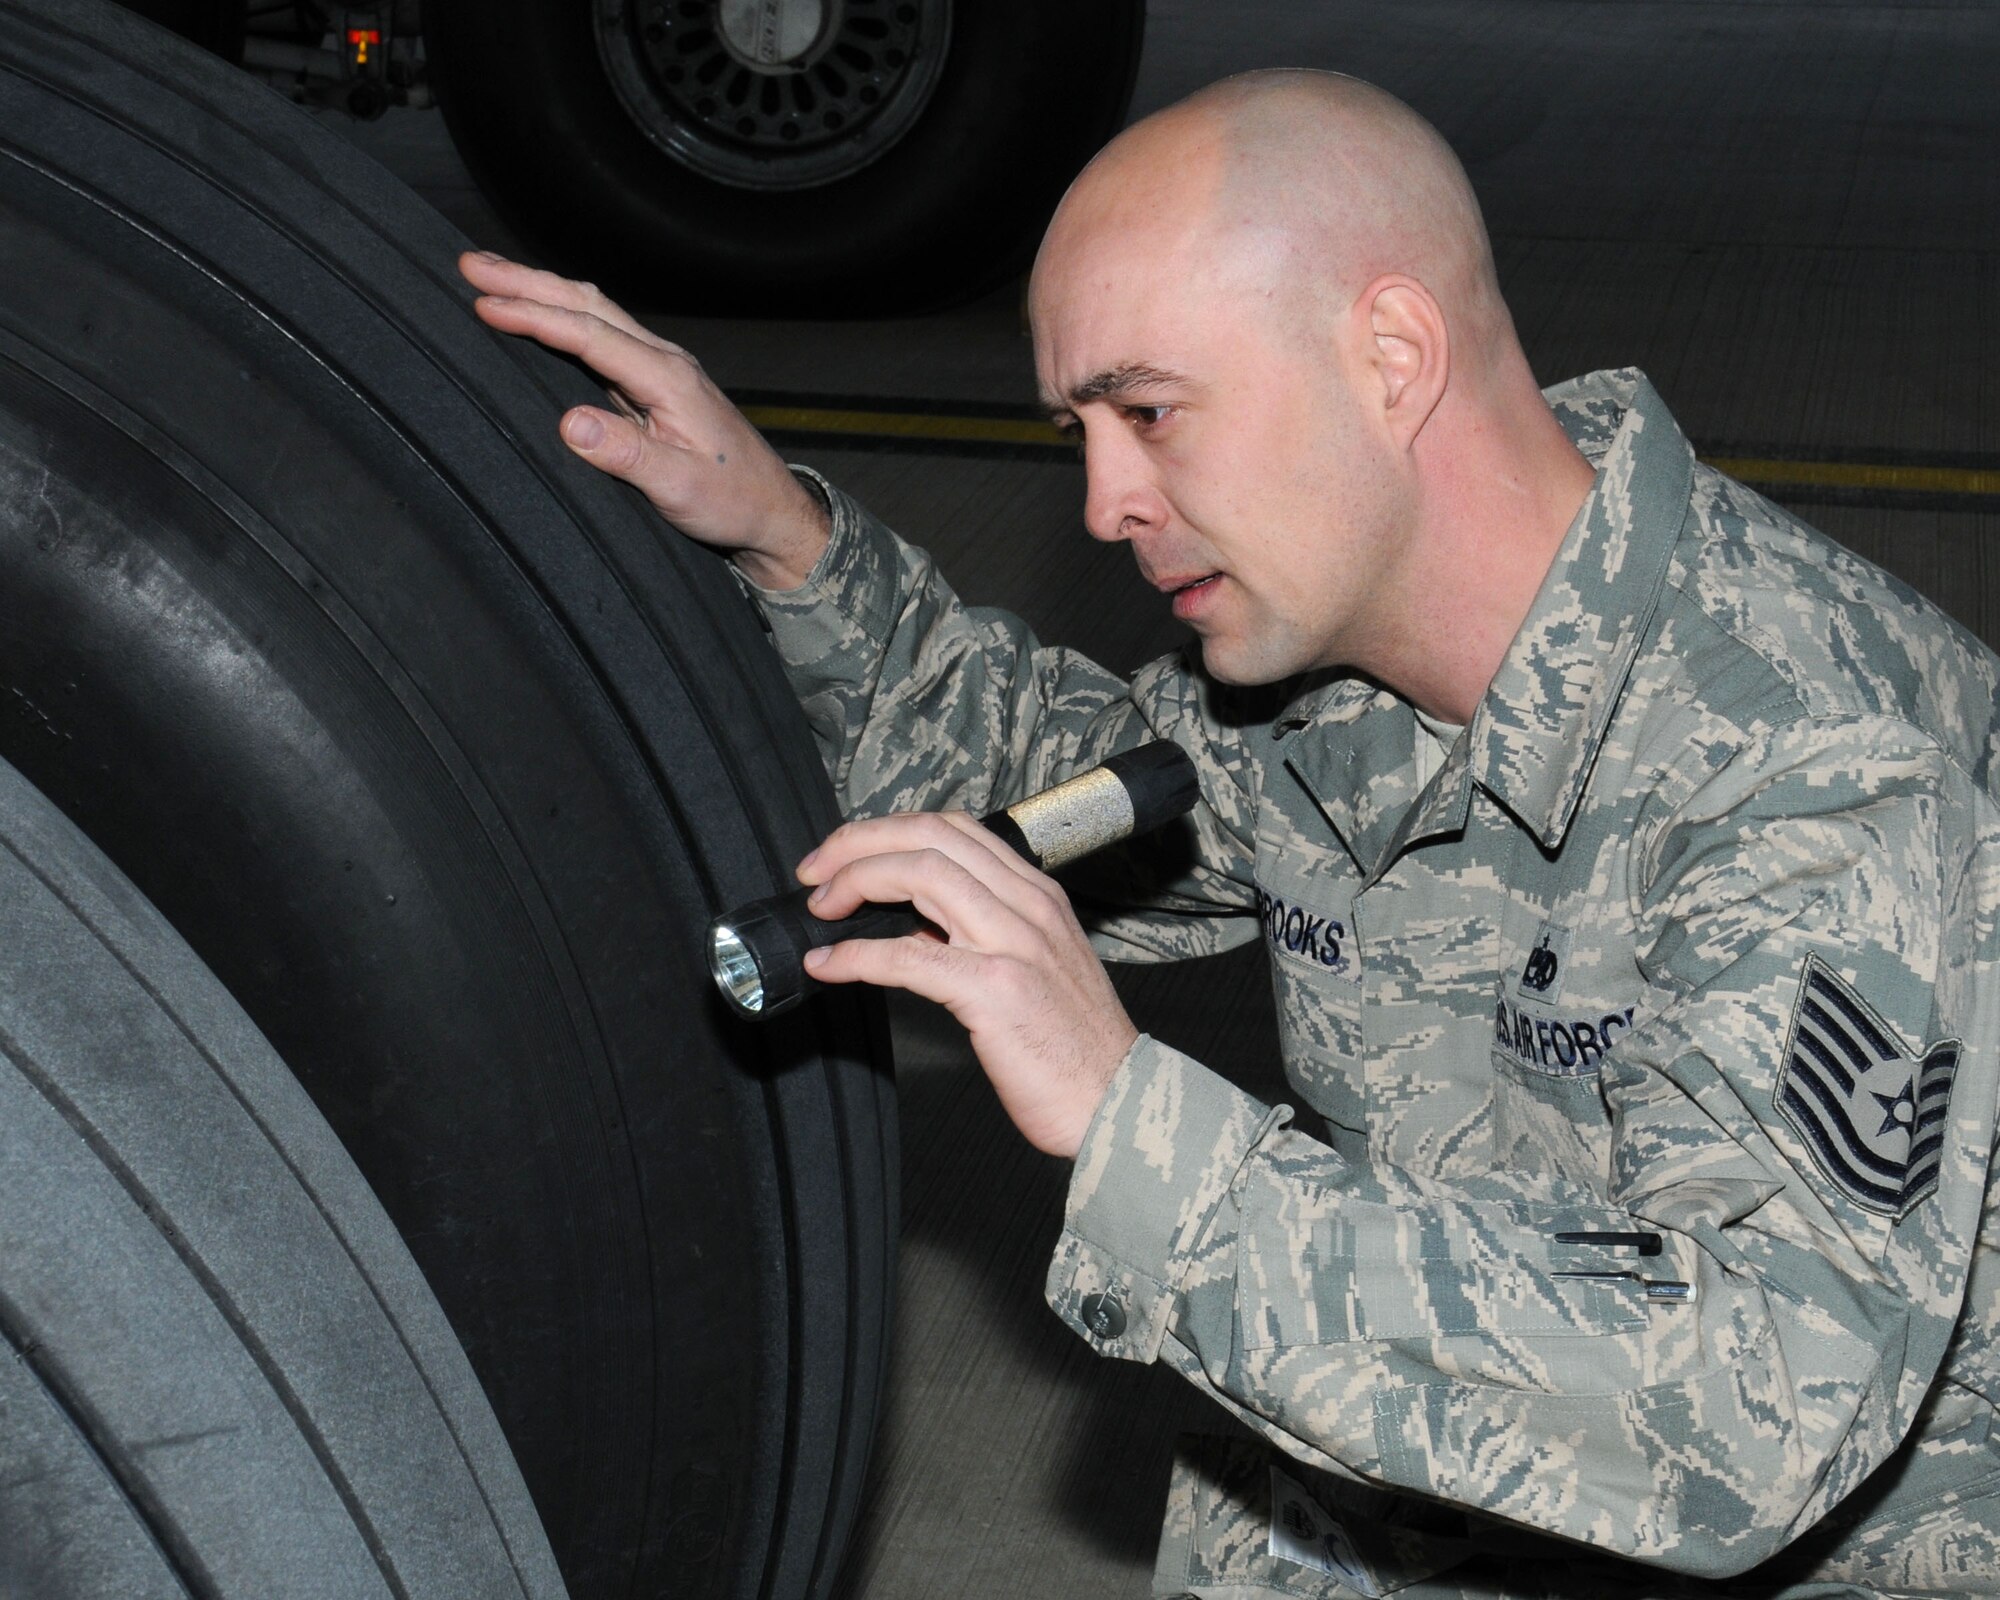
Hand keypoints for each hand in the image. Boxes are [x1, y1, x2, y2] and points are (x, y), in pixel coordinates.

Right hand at [459, 251, 828, 589]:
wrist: (771, 510)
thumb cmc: (732, 500)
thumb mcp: (679, 488)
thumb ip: (625, 456)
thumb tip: (568, 422)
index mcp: (667, 377)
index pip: (589, 334)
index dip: (535, 316)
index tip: (484, 304)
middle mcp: (663, 362)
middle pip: (588, 305)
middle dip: (528, 281)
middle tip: (470, 264)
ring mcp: (658, 370)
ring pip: (594, 314)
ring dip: (542, 290)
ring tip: (490, 276)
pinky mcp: (652, 386)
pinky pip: (599, 337)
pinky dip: (562, 316)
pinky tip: (537, 314)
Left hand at [798, 811, 1138, 1157]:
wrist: (1119, 1100)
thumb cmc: (1074, 1046)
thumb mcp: (1037, 966)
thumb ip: (983, 932)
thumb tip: (911, 921)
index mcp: (1038, 895)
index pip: (955, 828)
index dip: (888, 831)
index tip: (847, 856)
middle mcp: (1028, 907)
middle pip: (930, 836)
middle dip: (858, 843)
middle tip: (815, 872)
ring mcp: (1013, 945)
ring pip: (920, 874)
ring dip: (854, 882)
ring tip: (821, 910)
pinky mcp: (994, 992)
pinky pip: (908, 955)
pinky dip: (855, 954)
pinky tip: (827, 965)